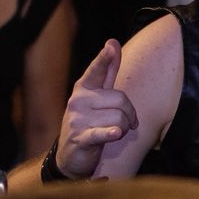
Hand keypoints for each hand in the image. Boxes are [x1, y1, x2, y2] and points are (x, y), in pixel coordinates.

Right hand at [54, 40, 137, 177]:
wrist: (69, 156)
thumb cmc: (88, 122)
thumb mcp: (97, 96)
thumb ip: (107, 71)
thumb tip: (112, 42)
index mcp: (83, 88)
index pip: (96, 70)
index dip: (105, 58)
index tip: (111, 45)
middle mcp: (78, 101)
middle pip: (120, 100)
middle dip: (129, 114)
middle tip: (124, 123)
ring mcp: (78, 120)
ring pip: (119, 118)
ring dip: (124, 128)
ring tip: (114, 132)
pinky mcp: (80, 138)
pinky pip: (101, 133)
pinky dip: (110, 133)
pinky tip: (115, 133)